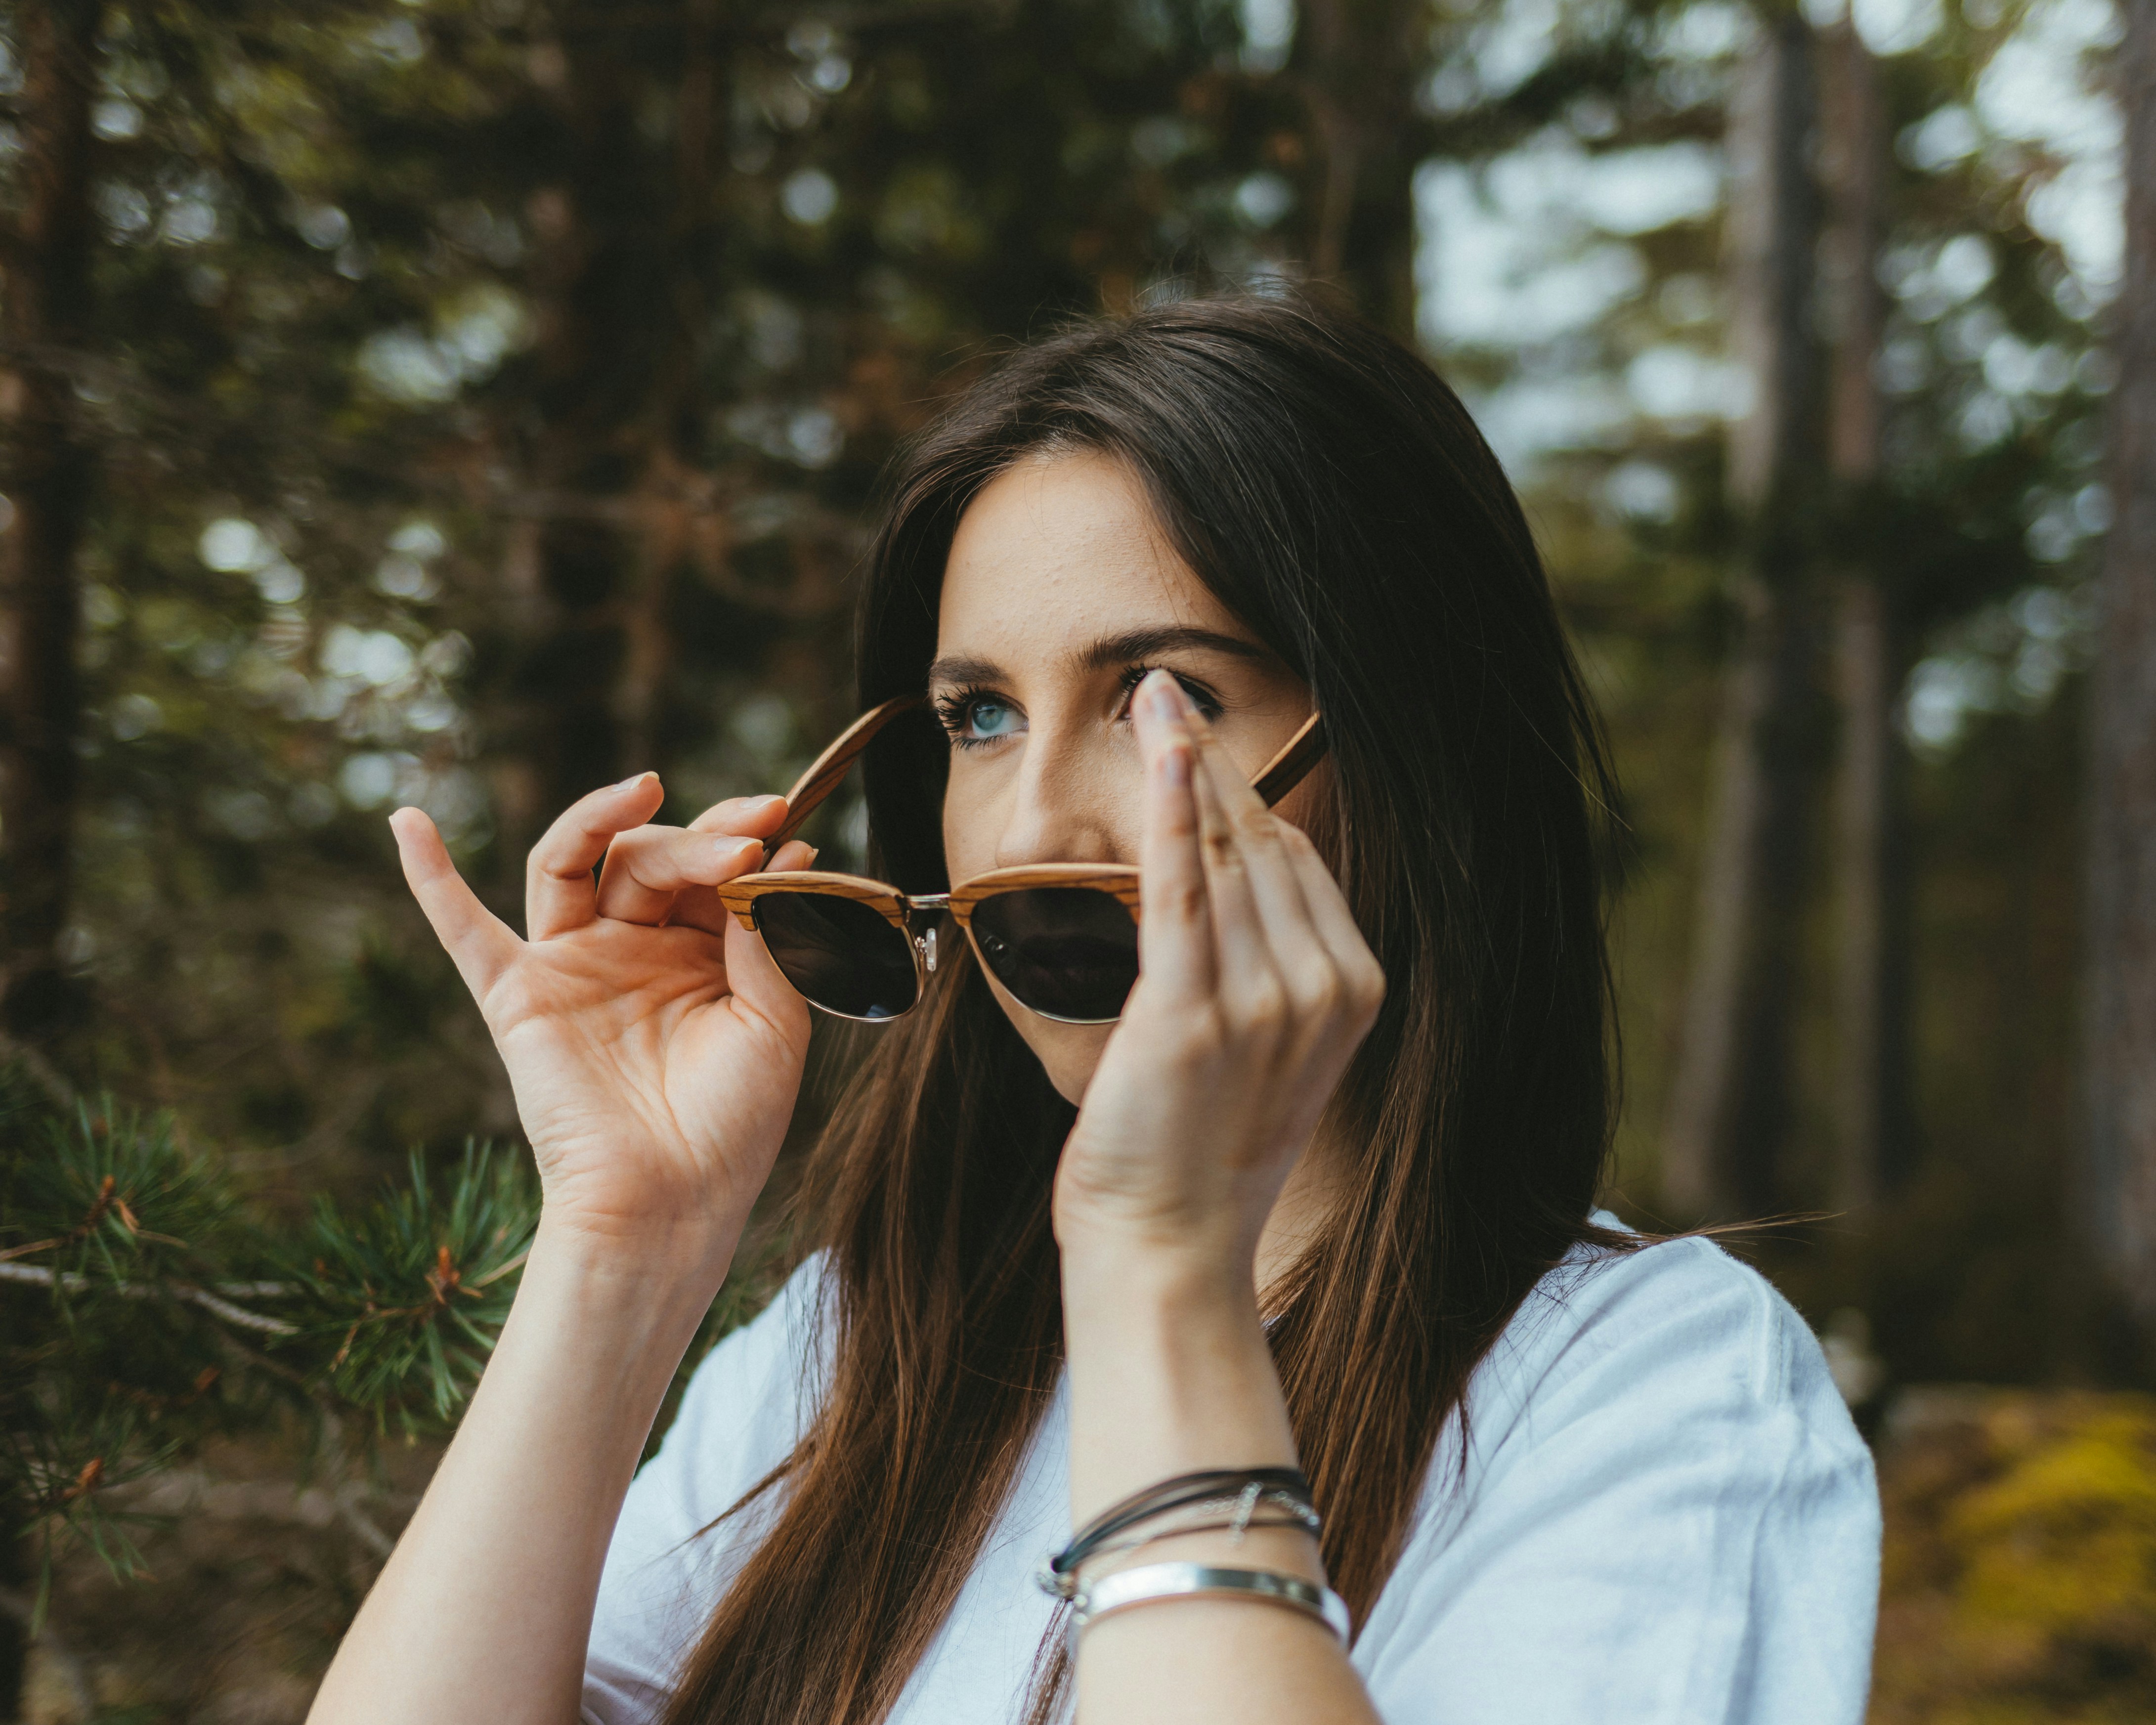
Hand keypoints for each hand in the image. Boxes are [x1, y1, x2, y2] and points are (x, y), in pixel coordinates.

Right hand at [389, 777, 814, 1275]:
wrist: (671, 1203)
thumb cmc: (731, 1124)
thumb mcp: (773, 1022)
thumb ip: (769, 939)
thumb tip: (786, 855)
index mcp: (701, 953)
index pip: (710, 868)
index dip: (740, 837)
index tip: (780, 822)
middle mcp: (634, 948)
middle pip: (650, 858)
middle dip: (696, 841)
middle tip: (742, 844)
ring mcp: (574, 966)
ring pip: (576, 863)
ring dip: (603, 816)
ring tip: (646, 787)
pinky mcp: (519, 996)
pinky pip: (464, 929)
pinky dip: (431, 875)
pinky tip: (407, 821)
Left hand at [1053, 671, 1385, 1275]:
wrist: (1170, 1249)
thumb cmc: (1201, 1156)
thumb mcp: (1267, 1055)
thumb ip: (1270, 973)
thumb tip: (1232, 891)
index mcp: (1351, 993)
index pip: (1295, 861)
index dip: (1241, 791)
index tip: (1197, 734)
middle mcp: (1320, 988)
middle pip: (1261, 843)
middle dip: (1209, 757)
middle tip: (1161, 686)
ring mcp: (1263, 1000)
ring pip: (1221, 853)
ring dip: (1182, 763)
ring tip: (1147, 697)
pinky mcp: (1193, 1012)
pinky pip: (1182, 889)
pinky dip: (1169, 813)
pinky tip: (1159, 751)